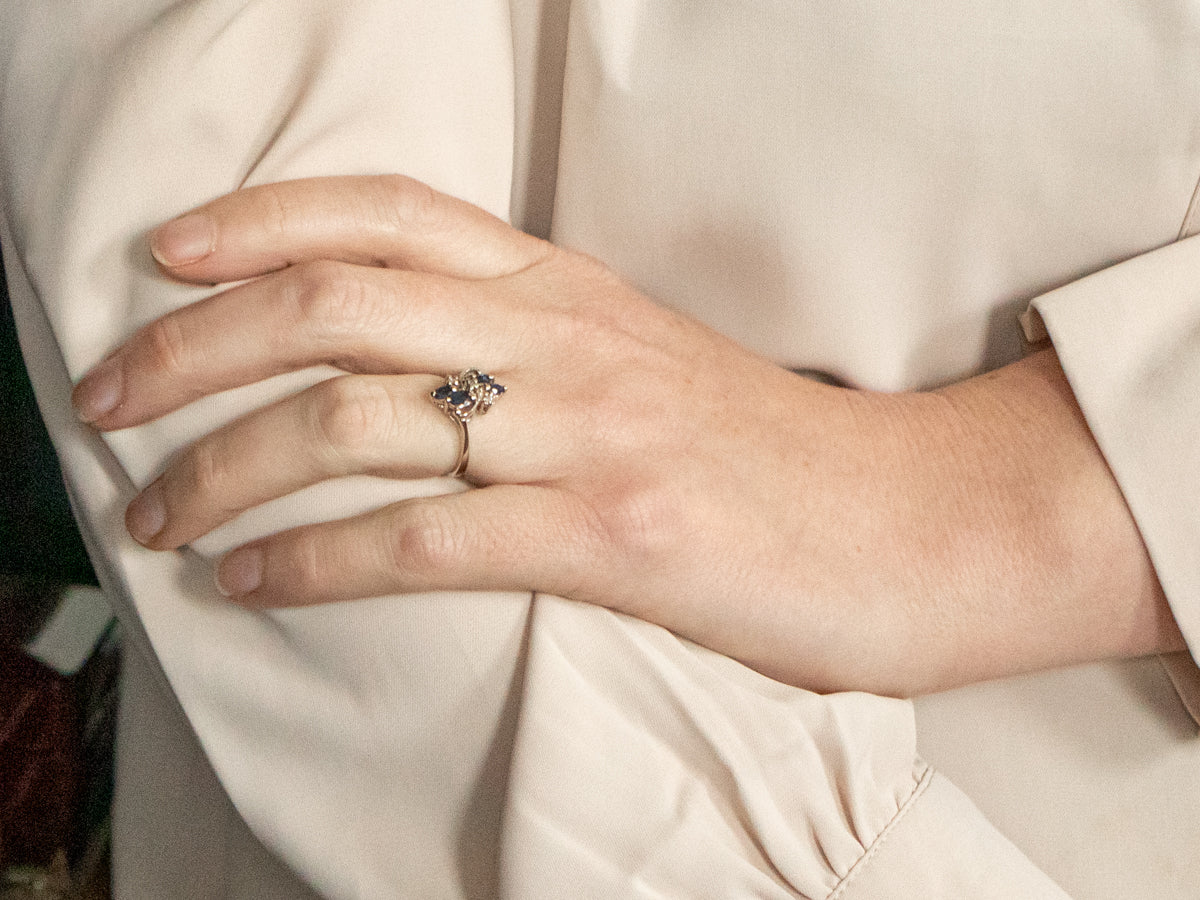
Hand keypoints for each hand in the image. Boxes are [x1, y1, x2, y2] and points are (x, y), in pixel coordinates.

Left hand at [72, 176, 1182, 694]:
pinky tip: (248, 581)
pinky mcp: (611, 537)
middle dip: (191, 347)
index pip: (387, 212)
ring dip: (220, 469)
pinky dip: (306, 563)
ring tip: (154, 513)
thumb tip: (405, 375)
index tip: (167, 258)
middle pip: (335, 306)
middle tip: (108, 398)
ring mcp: (588, 433)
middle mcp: (565, 339)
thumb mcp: (641, 367)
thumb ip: (532, 348)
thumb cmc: (769, 454)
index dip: (259, 220)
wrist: (909, 522)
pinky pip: (416, 541)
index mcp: (570, 287)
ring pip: (352, 422)